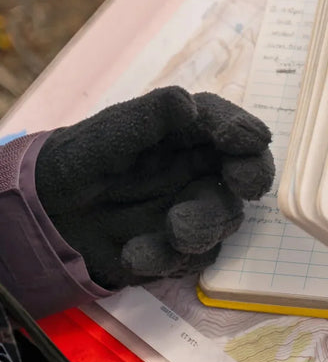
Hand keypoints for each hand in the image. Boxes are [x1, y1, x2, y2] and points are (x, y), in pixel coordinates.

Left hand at [34, 87, 274, 289]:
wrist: (42, 218)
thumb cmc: (74, 164)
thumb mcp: (101, 137)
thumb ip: (145, 119)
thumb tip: (188, 103)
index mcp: (180, 133)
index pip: (221, 124)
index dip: (242, 130)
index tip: (251, 140)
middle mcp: (195, 169)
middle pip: (243, 170)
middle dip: (252, 175)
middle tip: (246, 183)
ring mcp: (190, 209)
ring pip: (224, 218)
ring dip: (206, 224)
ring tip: (174, 230)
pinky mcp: (178, 248)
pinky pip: (191, 258)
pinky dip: (166, 259)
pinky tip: (133, 254)